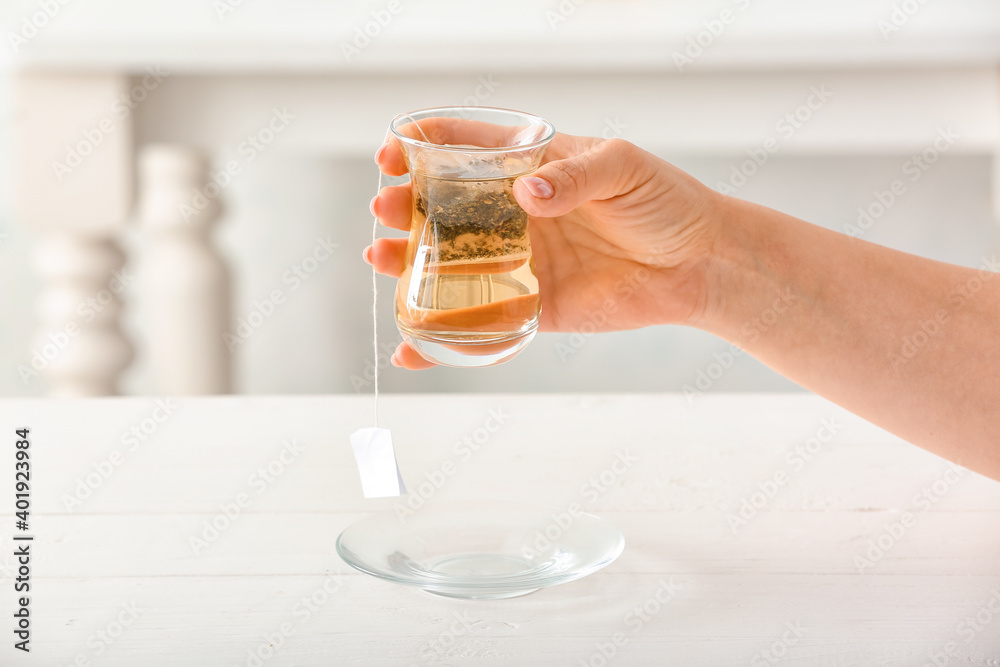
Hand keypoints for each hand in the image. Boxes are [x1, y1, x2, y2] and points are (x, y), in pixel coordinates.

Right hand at [365, 132, 723, 368]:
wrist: (699, 264)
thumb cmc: (666, 202)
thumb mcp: (624, 168)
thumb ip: (576, 176)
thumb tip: (531, 194)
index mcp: (532, 167)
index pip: (466, 147)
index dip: (423, 146)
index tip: (393, 153)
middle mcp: (515, 214)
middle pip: (444, 208)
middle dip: (405, 207)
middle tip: (385, 210)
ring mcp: (520, 262)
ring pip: (451, 265)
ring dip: (409, 265)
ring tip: (381, 260)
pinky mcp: (534, 308)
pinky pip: (483, 324)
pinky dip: (445, 341)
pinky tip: (411, 347)